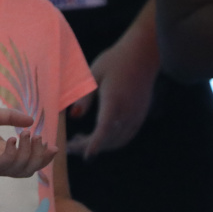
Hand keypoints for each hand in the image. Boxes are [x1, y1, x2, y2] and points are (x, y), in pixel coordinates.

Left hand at [0, 107, 55, 177]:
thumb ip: (11, 117)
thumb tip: (31, 120)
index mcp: (4, 152)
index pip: (29, 161)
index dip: (43, 157)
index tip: (52, 145)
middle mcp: (0, 162)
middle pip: (28, 169)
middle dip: (39, 157)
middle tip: (38, 139)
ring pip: (18, 170)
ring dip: (27, 154)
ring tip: (25, 135)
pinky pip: (1, 166)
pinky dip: (11, 155)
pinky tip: (12, 139)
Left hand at [66, 36, 158, 158]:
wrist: (142, 55)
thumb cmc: (114, 61)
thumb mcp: (93, 74)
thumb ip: (84, 97)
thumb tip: (74, 116)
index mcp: (115, 100)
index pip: (105, 128)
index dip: (95, 143)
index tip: (86, 156)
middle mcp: (129, 112)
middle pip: (110, 138)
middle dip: (90, 146)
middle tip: (70, 147)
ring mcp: (137, 115)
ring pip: (119, 140)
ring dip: (101, 145)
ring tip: (79, 140)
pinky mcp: (140, 115)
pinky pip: (126, 135)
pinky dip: (111, 141)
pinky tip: (97, 135)